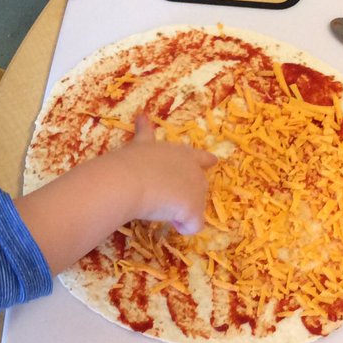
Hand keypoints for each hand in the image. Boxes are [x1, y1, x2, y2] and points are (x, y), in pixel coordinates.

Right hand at [14, 112, 215, 273]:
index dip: (146, 128)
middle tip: (212, 158)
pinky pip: (191, 223)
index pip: (145, 134)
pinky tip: (173, 229)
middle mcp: (171, 156)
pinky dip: (182, 228)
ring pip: (196, 196)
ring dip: (184, 209)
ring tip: (173, 220)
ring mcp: (187, 178)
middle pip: (194, 158)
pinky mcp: (193, 203)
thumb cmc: (106, 179)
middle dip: (201, 160)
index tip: (145, 117)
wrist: (124, 184)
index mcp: (143, 148)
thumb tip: (53, 205)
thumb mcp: (95, 179)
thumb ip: (81, 189)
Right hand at [111, 113, 215, 233]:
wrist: (129, 179)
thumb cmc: (130, 162)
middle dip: (185, 195)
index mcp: (181, 153)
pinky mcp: (194, 210)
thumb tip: (141, 115)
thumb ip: (144, 133)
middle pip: (200, 186)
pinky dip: (183, 228)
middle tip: (161, 198)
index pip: (201, 156)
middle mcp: (194, 169)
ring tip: (158, 208)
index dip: (205, 161)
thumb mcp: (139, 144)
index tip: (213, 161)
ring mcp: (196, 190)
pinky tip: (170, 223)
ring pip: (196, 208)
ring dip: (180, 213)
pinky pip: (193, 226)